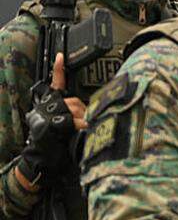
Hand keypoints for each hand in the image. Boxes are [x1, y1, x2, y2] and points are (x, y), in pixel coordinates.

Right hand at [19, 55, 84, 186]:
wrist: (42, 163)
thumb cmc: (57, 146)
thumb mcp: (68, 127)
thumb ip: (76, 115)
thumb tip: (93, 110)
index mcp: (50, 105)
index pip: (56, 84)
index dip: (59, 69)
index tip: (61, 56)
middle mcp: (46, 107)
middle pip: (74, 100)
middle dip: (86, 112)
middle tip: (88, 124)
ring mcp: (46, 116)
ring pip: (75, 109)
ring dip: (85, 120)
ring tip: (84, 130)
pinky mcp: (48, 125)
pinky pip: (72, 121)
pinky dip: (81, 126)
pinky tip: (84, 129)